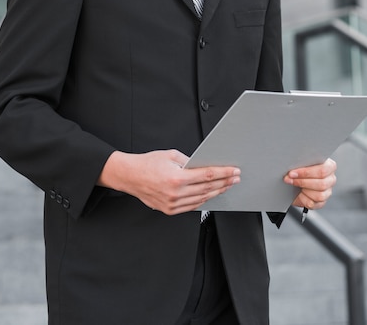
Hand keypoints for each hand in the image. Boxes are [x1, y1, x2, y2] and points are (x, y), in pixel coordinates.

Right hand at [98, 149, 240, 214]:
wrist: (130, 176)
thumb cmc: (148, 163)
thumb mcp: (171, 155)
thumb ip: (189, 161)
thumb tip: (204, 165)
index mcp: (177, 178)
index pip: (207, 176)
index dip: (223, 173)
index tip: (234, 171)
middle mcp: (176, 193)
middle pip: (208, 188)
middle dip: (224, 182)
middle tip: (235, 178)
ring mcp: (173, 204)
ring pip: (202, 199)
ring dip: (217, 192)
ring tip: (226, 186)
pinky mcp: (169, 210)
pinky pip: (192, 206)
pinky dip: (203, 200)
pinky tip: (211, 194)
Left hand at [284, 158, 336, 210]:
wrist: (295, 181)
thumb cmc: (301, 169)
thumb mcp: (302, 162)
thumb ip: (302, 162)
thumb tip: (293, 165)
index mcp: (329, 166)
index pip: (323, 170)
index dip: (307, 172)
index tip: (293, 173)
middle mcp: (331, 179)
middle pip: (322, 184)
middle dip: (302, 181)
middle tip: (290, 178)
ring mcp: (327, 192)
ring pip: (319, 195)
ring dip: (303, 190)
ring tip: (293, 184)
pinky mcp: (321, 202)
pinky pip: (313, 203)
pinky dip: (303, 199)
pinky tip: (299, 193)